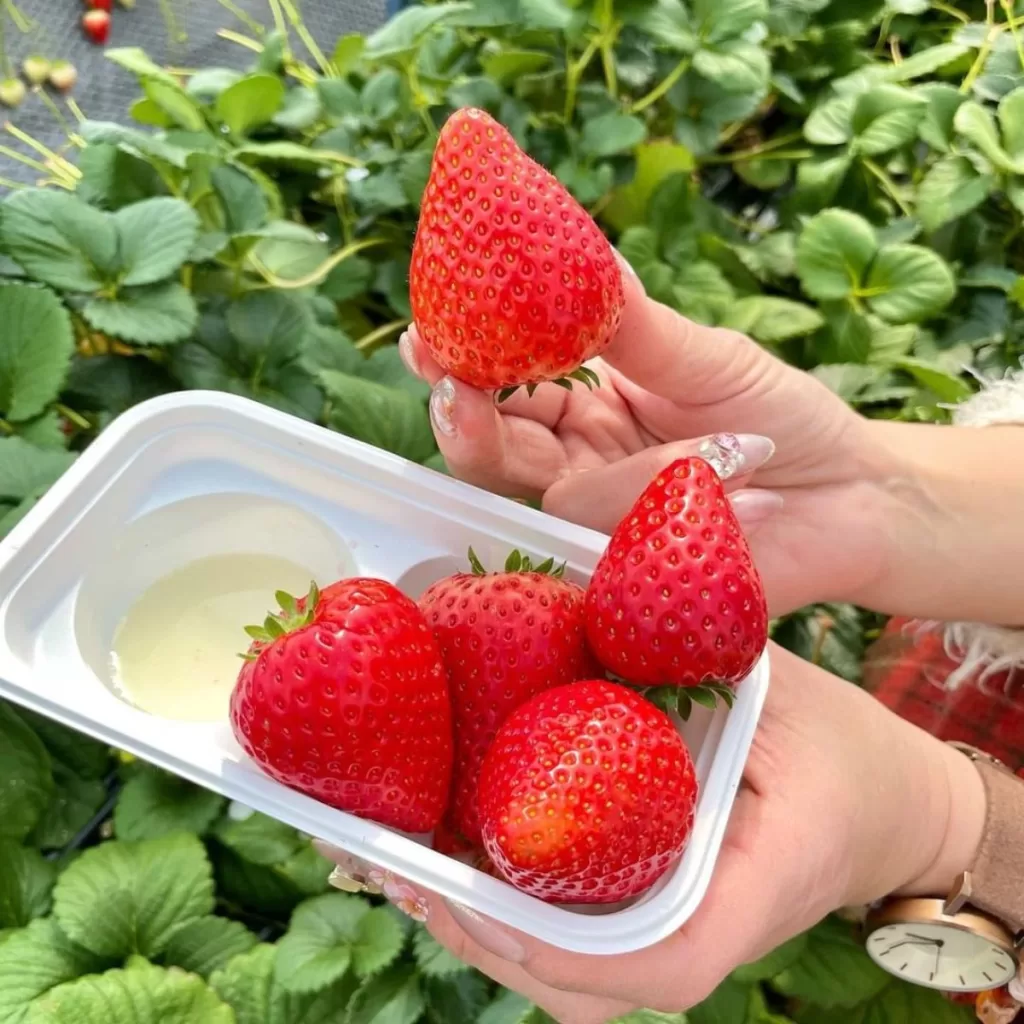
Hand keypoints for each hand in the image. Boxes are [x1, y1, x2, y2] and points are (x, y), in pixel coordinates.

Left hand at [321, 648, 984, 1023]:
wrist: (889, 811)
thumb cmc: (845, 761)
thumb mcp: (783, 701)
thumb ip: (697, 671)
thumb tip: (585, 614)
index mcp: (734, 907)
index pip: (633, 968)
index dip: (532, 940)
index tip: (455, 886)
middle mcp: (685, 944)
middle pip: (560, 976)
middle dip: (463, 923)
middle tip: (382, 854)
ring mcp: (659, 941)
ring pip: (546, 963)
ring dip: (463, 911)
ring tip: (388, 850)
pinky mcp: (641, 920)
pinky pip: (558, 931)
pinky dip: (493, 897)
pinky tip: (446, 842)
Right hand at [402, 261, 900, 615]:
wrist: (855, 494)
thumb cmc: (780, 417)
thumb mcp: (705, 356)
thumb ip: (631, 322)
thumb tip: (574, 252)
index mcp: (587, 411)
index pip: (505, 391)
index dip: (462, 366)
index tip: (423, 338)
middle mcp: (581, 472)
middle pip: (498, 456)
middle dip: (469, 423)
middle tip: (452, 387)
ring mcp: (604, 532)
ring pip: (564, 502)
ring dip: (641, 472)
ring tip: (726, 455)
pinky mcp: (637, 586)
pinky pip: (617, 558)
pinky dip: (664, 522)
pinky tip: (717, 501)